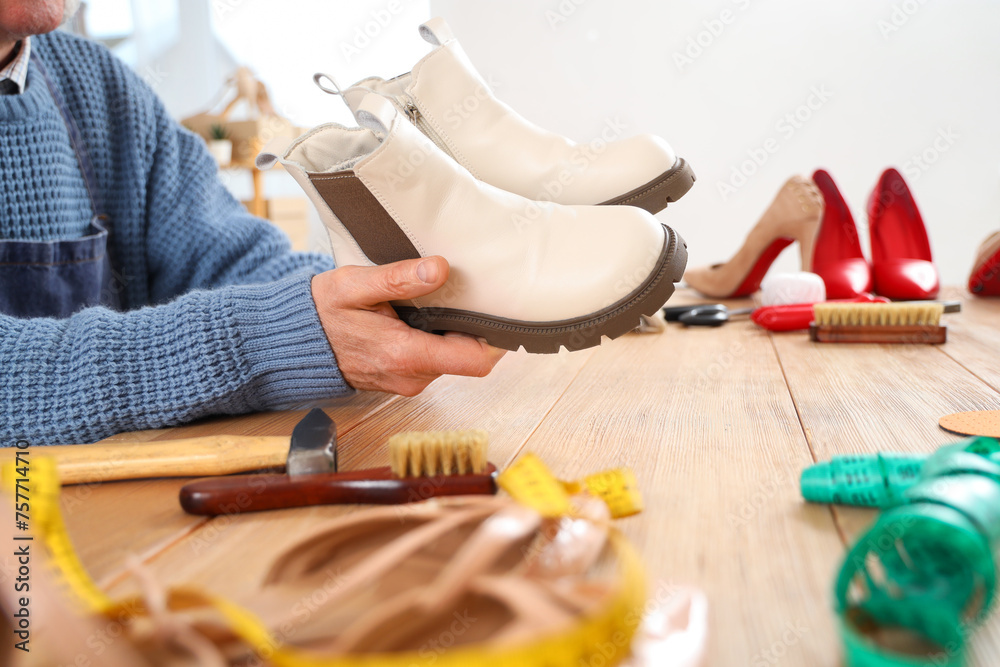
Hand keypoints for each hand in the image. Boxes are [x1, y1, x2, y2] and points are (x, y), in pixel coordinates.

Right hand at [311, 256, 506, 395]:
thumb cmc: (321, 314)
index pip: (475, 360)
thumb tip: (439, 269)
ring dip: (453, 332)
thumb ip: (397, 279)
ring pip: (453, 358)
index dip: (496, 339)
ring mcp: (409, 381)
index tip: (500, 310)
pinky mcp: (405, 379)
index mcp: (405, 355)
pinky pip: (435, 360)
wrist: (293, 345)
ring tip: (442, 300)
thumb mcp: (354, 286)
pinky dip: (437, 339)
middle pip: (469, 357)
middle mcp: (412, 376)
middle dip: (474, 327)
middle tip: (471, 293)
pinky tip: (424, 315)